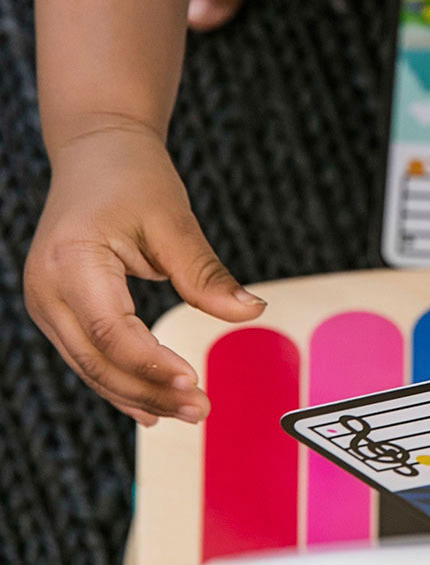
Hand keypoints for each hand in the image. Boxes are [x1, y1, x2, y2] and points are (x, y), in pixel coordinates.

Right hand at [25, 125, 265, 424]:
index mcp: (71, 260)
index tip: (193, 384)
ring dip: (139, 394)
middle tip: (202, 409)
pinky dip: (121, 382)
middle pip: (97, 359)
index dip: (151, 364)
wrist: (97, 152)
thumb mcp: (174, 220)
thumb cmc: (133, 177)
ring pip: (90, 367)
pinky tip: (152, 408)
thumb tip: (249, 312)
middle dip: (150, 390)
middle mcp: (46, 288)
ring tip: (189, 412)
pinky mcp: (57, 309)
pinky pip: (88, 356)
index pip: (111, 330)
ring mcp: (46, 302)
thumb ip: (205, 274)